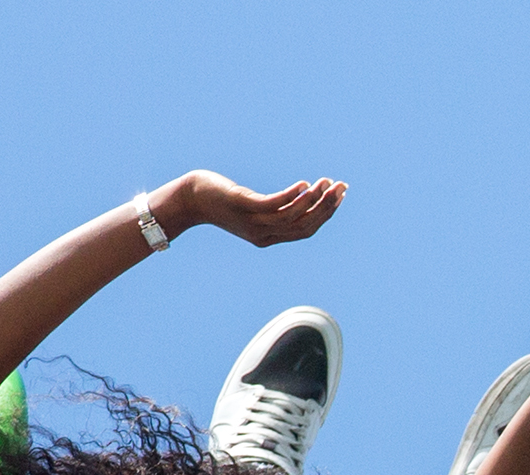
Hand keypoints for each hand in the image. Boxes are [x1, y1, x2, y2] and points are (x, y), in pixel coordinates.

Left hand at [166, 174, 345, 247]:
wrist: (189, 200)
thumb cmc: (219, 200)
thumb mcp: (249, 206)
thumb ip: (270, 207)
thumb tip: (294, 195)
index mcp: (268, 237)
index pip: (305, 230)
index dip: (325, 215)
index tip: (340, 197)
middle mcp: (263, 233)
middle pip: (303, 225)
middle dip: (326, 207)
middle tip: (341, 188)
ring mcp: (253, 221)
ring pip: (292, 216)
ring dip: (313, 200)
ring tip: (327, 183)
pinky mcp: (243, 205)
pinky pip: (273, 204)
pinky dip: (292, 196)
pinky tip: (304, 184)